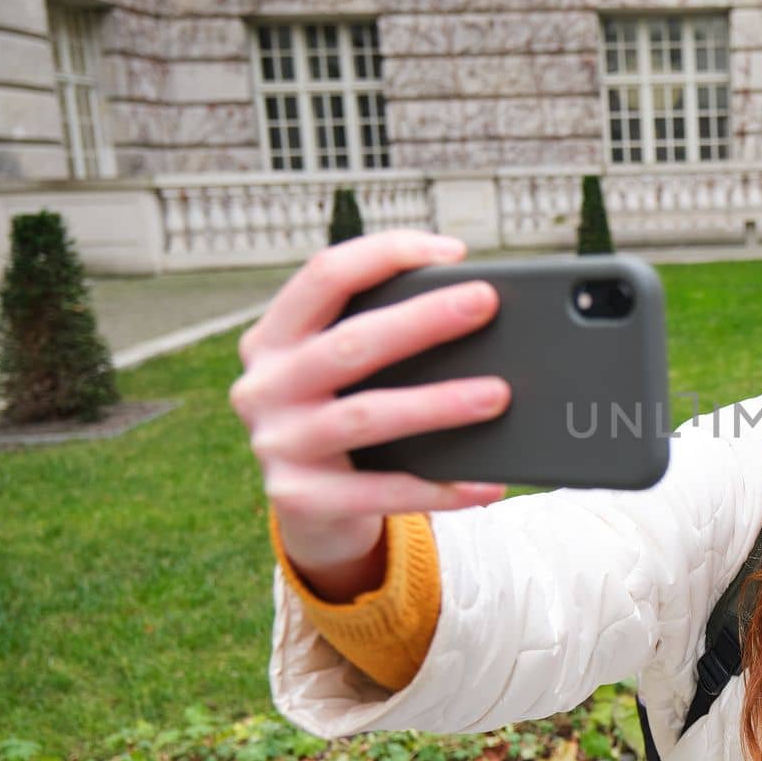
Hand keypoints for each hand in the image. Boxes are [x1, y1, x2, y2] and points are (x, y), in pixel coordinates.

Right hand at [229, 230, 510, 595]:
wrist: (312, 508)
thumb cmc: (343, 413)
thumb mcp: (342, 370)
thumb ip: (381, 336)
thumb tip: (472, 308)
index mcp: (273, 337)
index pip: (325, 275)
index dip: (388, 254)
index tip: (452, 252)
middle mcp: (264, 385)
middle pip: (351, 343)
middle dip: (422, 319)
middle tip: (485, 303)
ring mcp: (277, 444)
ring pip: (366, 416)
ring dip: (437, 404)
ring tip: (497, 394)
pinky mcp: (299, 499)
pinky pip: (381, 492)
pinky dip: (439, 487)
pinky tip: (487, 481)